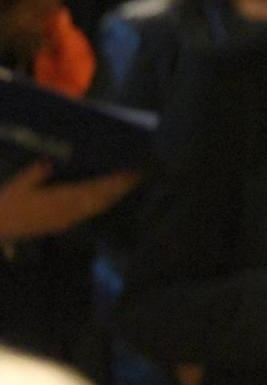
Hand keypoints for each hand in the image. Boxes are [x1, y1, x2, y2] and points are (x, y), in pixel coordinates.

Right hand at [0, 161, 139, 241]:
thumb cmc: (8, 204)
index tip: (127, 173)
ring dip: (113, 196)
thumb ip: (37, 173)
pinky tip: (107, 196)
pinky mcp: (63, 224)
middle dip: (119, 188)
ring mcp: (67, 219)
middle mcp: (68, 212)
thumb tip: (52, 161)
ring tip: (127, 183)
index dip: (112, 183)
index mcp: (59, 201)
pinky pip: (88, 213)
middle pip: (100, 200)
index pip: (92, 191)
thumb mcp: (20, 185)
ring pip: (96, 208)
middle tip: (136, 175)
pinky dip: (101, 203)